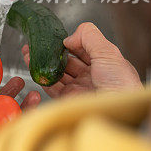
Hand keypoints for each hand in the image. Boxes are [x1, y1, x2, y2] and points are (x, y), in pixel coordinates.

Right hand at [22, 22, 142, 97]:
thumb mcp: (109, 52)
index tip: (60, 37)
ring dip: (43, 62)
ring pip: (57, 72)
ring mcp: (79, 89)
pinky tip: (33, 66)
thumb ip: (89, 36)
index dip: (72, 42)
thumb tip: (69, 37)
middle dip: (53, 52)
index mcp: (105, 66)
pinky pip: (51, 86)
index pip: (85, 50)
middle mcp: (92, 78)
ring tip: (29, 52)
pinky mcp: (68, 99)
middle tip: (40, 43)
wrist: (116, 114)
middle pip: (68, 61)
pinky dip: (41, 76)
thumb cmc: (120, 86)